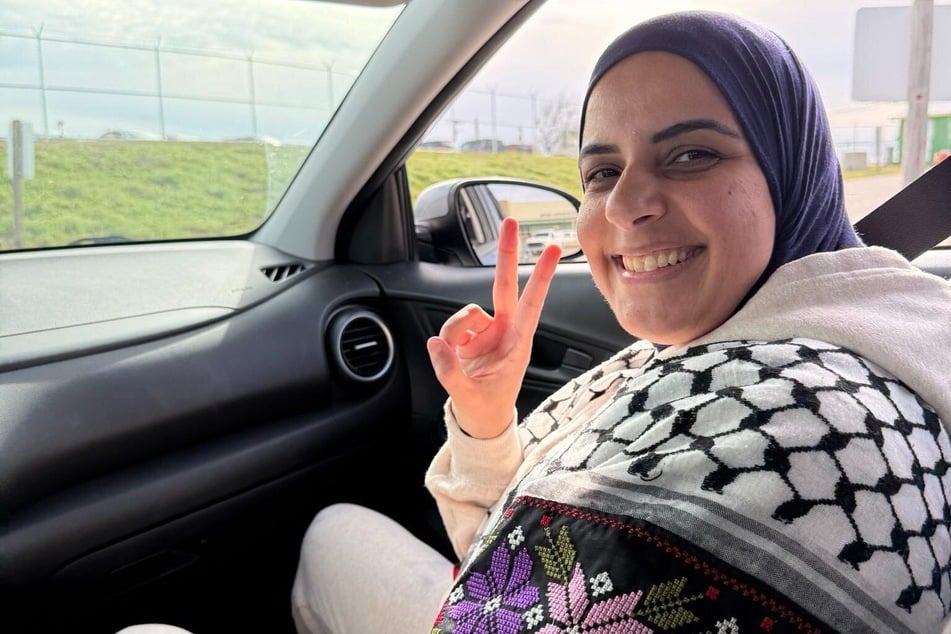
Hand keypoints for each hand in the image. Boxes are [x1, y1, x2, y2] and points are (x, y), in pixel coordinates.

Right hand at [426, 217, 561, 438]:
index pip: (532, 304)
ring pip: (465, 314)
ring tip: (457, 358)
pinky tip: (453, 356)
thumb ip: (451, 372)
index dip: (541, 276)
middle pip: (504, 285)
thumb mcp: (470, 396)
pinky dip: (446, 341)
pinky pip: (450, 328)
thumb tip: (435, 344)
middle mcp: (504, 331)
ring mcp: (485, 332)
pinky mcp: (468, 336)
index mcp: (518, 344)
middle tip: (511, 221)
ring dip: (455, 333)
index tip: (553, 249)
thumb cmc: (487, 408)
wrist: (480, 420)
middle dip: (506, 254)